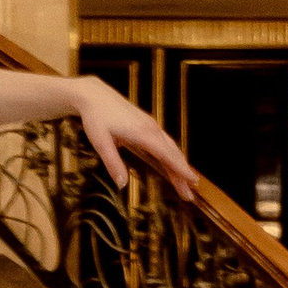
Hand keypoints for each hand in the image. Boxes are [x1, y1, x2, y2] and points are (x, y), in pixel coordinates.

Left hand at [71, 79, 198, 201]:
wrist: (94, 95)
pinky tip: (174, 164)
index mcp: (143, 134)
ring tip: (187, 182)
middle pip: (173, 154)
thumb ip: (112, 163)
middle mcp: (152, 129)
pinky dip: (173, 155)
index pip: (167, 155)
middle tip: (190, 193)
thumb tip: (122, 185)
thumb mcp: (100, 142)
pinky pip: (165, 142)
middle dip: (183, 173)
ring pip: (171, 148)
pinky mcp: (147, 124)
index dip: (181, 170)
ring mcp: (151, 125)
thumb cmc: (96, 117)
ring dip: (180, 165)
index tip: (192, 181)